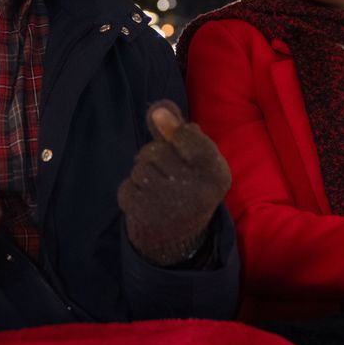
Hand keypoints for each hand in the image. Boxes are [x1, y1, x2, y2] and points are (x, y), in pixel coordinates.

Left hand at [117, 100, 231, 265]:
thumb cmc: (188, 185)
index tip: (178, 144)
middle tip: (168, 174)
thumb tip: (157, 108)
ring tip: (158, 189)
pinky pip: (127, 186)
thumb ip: (178, 130)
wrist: (179, 237)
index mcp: (216, 173)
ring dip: (143, 173)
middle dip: (155, 157)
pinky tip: (148, 202)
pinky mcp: (145, 215)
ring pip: (140, 167)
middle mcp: (197, 190)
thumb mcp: (195, 158)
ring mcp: (169, 204)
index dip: (176, 134)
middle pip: (157, 150)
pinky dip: (132, 191)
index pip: (188, 134)